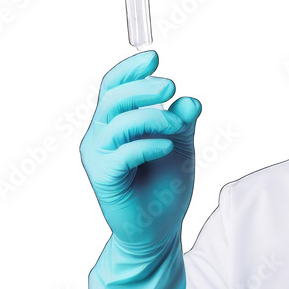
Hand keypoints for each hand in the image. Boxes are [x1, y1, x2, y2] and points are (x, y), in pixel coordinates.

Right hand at [80, 51, 201, 288]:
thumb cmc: (165, 189)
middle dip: (142, 88)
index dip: (130, 70)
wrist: (159, 230)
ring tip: (177, 126)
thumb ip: (182, 123)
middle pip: (113, 99)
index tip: (154, 58)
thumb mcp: (181, 148)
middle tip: (170, 86)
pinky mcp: (103, 178)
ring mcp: (98, 157)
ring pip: (118, 122)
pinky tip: (166, 148)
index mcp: (115, 124)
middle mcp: (101, 136)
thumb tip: (190, 100)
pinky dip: (147, 145)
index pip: (113, 87)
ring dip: (151, 117)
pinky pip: (122, 152)